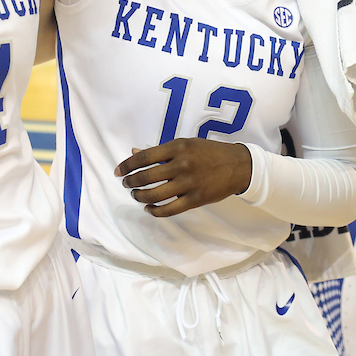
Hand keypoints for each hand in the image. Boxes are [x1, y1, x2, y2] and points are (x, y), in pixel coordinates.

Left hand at [115, 139, 252, 217]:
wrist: (237, 165)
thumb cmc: (209, 152)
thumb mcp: (185, 144)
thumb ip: (160, 151)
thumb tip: (135, 153)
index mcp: (177, 147)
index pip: (144, 157)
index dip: (127, 165)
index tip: (118, 172)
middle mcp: (181, 164)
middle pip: (146, 177)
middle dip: (131, 182)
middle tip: (127, 184)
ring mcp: (188, 184)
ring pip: (154, 195)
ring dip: (140, 197)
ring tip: (136, 196)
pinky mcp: (195, 200)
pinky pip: (169, 210)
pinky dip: (155, 211)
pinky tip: (149, 209)